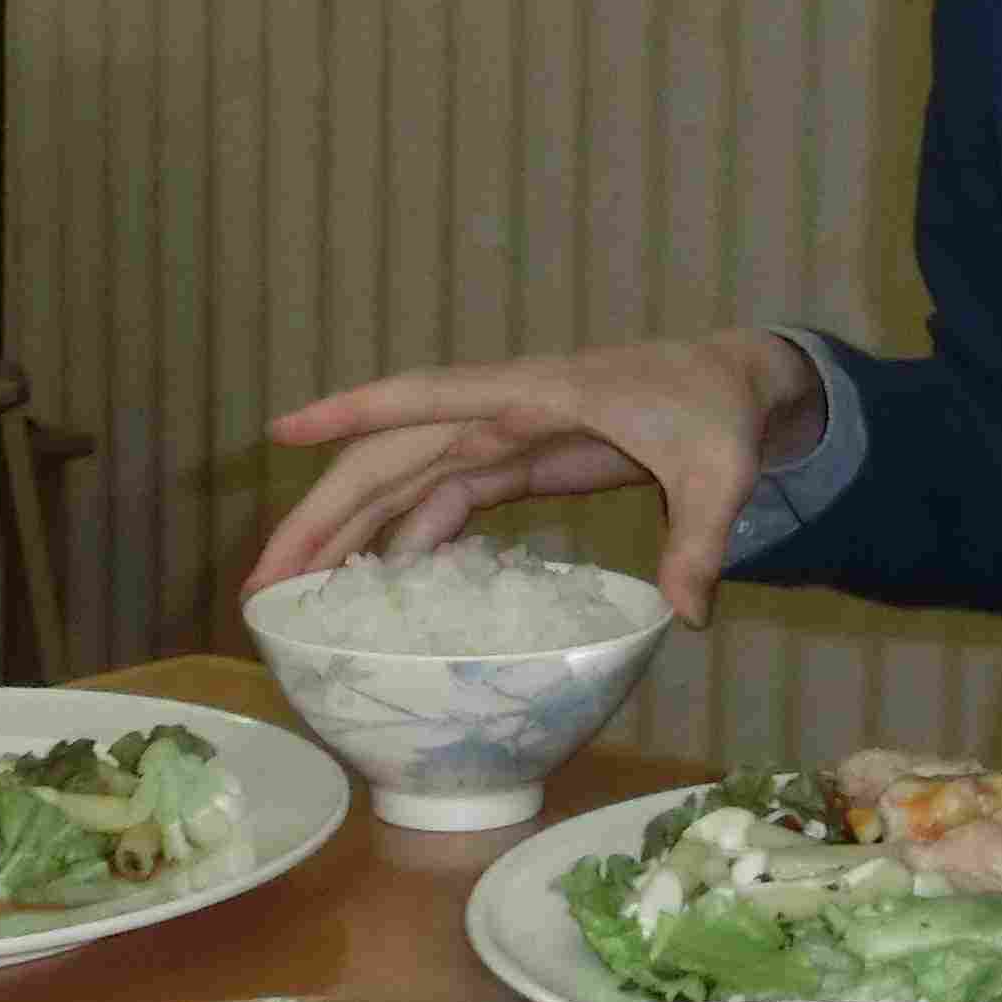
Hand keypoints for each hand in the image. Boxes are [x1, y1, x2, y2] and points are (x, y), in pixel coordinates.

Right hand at [246, 329, 822, 622]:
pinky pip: (443, 499)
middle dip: (322, 513)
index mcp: (536, 394)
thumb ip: (700, 539)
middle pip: (390, 456)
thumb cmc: (719, 410)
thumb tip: (686, 616)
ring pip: (404, 481)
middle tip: (262, 583)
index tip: (280, 430)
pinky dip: (405, 538)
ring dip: (348, 533)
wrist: (739, 385)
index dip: (353, 413)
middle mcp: (502, 410)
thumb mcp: (721, 472)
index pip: (427, 397)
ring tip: (293, 597)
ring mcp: (505, 435)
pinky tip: (377, 587)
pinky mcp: (517, 460)